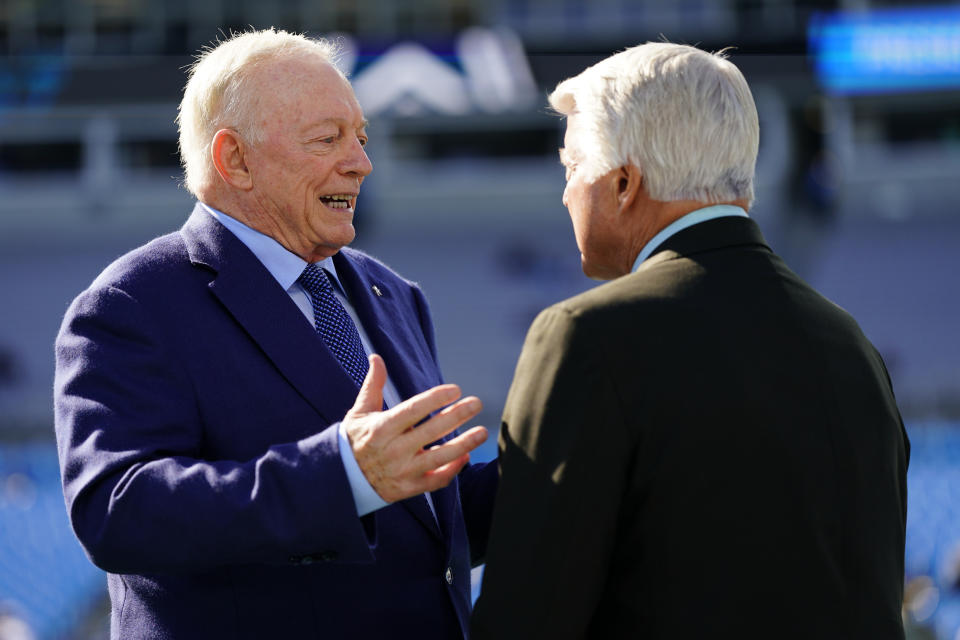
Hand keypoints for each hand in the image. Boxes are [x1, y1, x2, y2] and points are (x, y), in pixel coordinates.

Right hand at [342, 354, 487, 502]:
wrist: (344, 479)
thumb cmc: (355, 440)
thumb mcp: (359, 412)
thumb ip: (373, 385)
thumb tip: (377, 357)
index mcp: (382, 428)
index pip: (413, 410)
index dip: (435, 399)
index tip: (455, 389)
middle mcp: (394, 450)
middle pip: (431, 431)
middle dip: (457, 415)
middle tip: (476, 403)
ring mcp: (403, 471)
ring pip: (439, 458)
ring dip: (464, 444)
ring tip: (482, 432)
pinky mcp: (409, 488)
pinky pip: (436, 481)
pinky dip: (453, 470)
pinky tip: (466, 456)